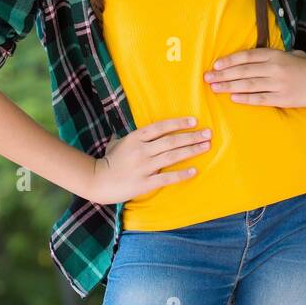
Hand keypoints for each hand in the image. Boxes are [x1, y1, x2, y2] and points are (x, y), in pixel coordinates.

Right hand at [83, 116, 210, 204]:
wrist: (97, 181)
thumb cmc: (109, 160)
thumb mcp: (118, 142)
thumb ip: (133, 136)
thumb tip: (145, 130)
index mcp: (135, 138)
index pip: (160, 127)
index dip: (177, 123)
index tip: (194, 121)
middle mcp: (141, 150)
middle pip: (170, 141)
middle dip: (191, 136)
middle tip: (209, 133)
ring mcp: (143, 167)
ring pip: (171, 156)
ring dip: (191, 150)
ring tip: (206, 146)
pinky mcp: (144, 183)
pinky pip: (166, 178)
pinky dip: (181, 175)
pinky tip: (194, 171)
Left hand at [203, 48, 305, 107]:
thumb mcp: (289, 54)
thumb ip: (272, 56)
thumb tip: (253, 60)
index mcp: (274, 55)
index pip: (246, 57)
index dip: (229, 60)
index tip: (215, 65)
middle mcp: (274, 68)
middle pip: (243, 71)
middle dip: (223, 75)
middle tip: (207, 78)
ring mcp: (278, 83)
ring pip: (248, 84)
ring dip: (229, 86)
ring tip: (215, 88)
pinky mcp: (283, 98)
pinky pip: (260, 98)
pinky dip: (245, 98)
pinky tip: (233, 98)